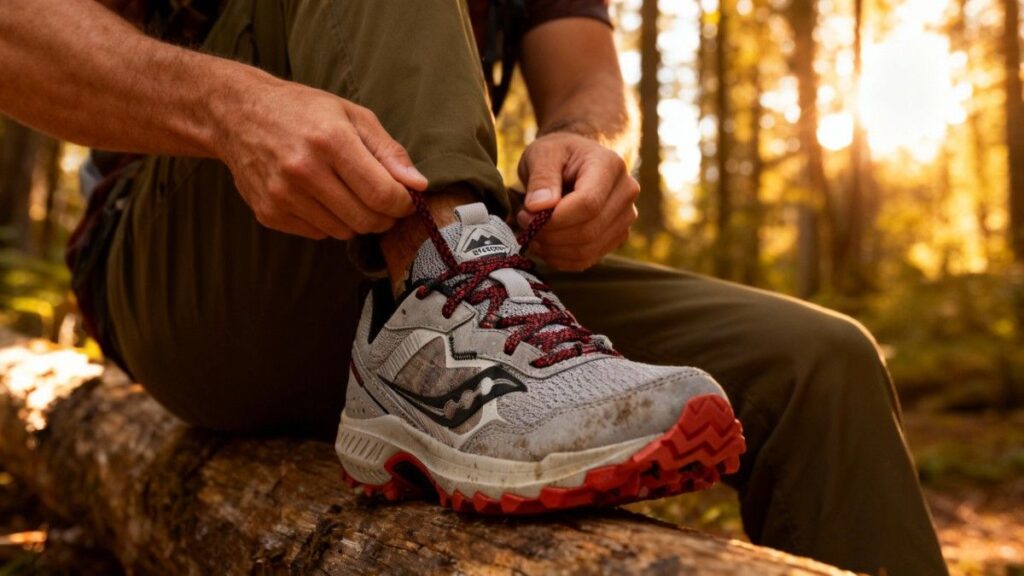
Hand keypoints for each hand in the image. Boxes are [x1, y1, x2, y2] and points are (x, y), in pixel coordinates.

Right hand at [217, 78, 427, 239]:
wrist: (237, 114)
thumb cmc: (303, 111)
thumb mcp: (352, 116)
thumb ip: (389, 152)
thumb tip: (418, 185)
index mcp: (330, 140)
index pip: (382, 194)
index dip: (403, 203)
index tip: (406, 199)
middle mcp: (303, 170)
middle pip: (366, 219)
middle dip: (384, 217)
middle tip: (384, 203)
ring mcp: (282, 195)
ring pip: (343, 231)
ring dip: (356, 220)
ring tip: (348, 194)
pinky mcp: (269, 213)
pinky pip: (318, 234)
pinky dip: (329, 222)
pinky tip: (321, 197)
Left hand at [516, 132, 638, 270]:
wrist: (576, 162)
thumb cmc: (558, 154)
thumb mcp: (543, 154)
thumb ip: (541, 178)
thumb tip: (538, 207)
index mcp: (610, 166)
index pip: (588, 204)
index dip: (555, 219)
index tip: (526, 216)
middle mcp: (626, 192)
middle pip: (589, 231)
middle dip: (550, 235)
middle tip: (524, 224)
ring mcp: (625, 217)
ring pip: (588, 250)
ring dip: (552, 250)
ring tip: (532, 234)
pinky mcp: (616, 236)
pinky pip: (587, 259)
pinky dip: (560, 259)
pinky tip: (544, 245)